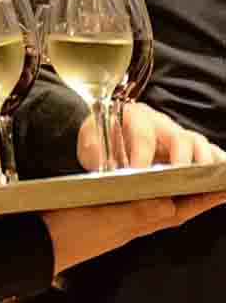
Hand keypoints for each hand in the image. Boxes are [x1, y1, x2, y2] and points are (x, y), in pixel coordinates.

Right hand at [43, 191, 225, 274]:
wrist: (34, 246)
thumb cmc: (66, 231)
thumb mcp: (100, 219)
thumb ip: (134, 213)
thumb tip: (170, 207)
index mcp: (134, 224)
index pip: (177, 210)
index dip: (202, 200)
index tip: (224, 189)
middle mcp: (130, 225)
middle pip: (172, 210)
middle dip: (196, 198)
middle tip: (218, 184)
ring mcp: (115, 223)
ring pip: (156, 209)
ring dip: (178, 197)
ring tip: (194, 185)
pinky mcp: (101, 218)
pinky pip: (137, 207)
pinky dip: (151, 197)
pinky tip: (149, 191)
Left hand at [77, 101, 225, 170]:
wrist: (106, 131)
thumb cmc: (100, 139)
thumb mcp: (90, 142)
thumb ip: (97, 152)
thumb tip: (110, 169)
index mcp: (135, 117)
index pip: (142, 134)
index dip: (141, 155)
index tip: (137, 174)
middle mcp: (161, 123)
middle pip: (179, 137)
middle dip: (180, 160)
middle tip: (178, 181)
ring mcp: (177, 134)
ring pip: (197, 144)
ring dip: (203, 164)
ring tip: (205, 184)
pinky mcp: (189, 147)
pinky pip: (209, 152)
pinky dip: (217, 164)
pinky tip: (219, 183)